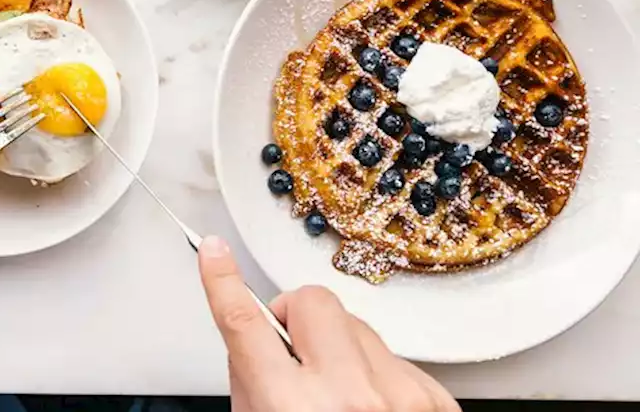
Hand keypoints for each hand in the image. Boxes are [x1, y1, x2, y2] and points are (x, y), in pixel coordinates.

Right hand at [198, 237, 459, 411]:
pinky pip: (398, 360)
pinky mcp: (436, 405)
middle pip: (310, 304)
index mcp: (290, 408)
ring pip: (358, 328)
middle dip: (294, 318)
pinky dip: (380, 378)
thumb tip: (256, 344)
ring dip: (340, 351)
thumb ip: (255, 387)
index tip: (214, 254)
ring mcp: (400, 399)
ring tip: (340, 400)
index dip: (222, 282)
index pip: (244, 324)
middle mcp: (349, 398)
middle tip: (291, 350)